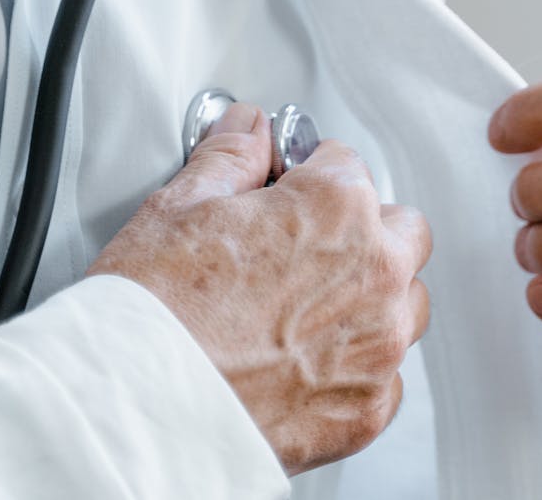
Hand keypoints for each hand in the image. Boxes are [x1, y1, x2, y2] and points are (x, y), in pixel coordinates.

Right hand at [89, 103, 430, 473]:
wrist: (136, 409)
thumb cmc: (153, 313)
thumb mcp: (179, 206)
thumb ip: (230, 157)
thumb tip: (248, 130)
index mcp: (335, 210)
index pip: (345, 165)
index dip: (304, 175)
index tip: (282, 191)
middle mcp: (374, 275)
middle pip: (400, 231)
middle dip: (360, 230)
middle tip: (299, 246)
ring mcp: (376, 347)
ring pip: (405, 305)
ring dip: (370, 297)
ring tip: (303, 308)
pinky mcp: (366, 411)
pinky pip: (386, 377)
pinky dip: (353, 367)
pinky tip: (300, 362)